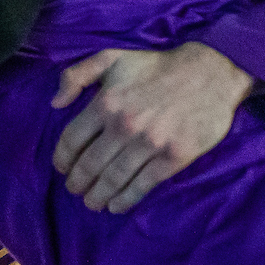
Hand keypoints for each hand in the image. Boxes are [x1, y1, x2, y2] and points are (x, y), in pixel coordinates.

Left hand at [51, 43, 250, 211]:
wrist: (209, 74)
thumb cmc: (155, 67)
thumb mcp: (110, 58)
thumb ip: (75, 75)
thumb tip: (54, 103)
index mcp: (105, 103)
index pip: (72, 139)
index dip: (62, 158)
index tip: (61, 168)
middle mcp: (124, 125)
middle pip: (90, 164)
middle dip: (77, 182)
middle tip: (74, 190)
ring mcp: (150, 143)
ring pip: (114, 178)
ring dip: (98, 195)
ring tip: (91, 203)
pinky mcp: (173, 157)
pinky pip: (143, 184)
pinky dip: (126, 199)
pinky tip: (116, 206)